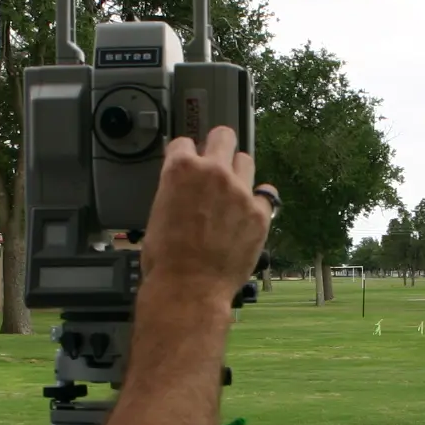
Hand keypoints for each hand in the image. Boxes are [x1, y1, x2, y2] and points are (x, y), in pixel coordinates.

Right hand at [139, 126, 271, 306]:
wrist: (189, 288)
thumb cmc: (166, 259)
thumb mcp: (157, 214)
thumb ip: (174, 191)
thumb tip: (182, 190)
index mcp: (180, 170)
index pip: (183, 143)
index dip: (185, 154)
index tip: (188, 161)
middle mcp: (213, 172)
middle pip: (223, 136)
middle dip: (218, 146)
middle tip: (216, 161)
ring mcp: (240, 191)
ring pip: (246, 161)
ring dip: (238, 172)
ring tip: (232, 191)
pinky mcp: (260, 213)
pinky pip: (266, 195)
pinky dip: (259, 201)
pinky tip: (250, 212)